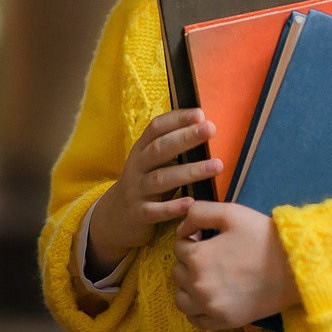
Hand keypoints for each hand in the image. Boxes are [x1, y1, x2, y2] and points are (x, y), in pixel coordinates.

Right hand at [87, 109, 220, 276]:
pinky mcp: (138, 214)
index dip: (177, 119)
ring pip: (161, 179)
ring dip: (190, 171)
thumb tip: (208, 126)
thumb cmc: (146, 183)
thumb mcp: (154, 162)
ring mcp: (136, 190)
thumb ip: (174, 147)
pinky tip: (191, 203)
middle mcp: (137, 166)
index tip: (200, 114)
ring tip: (217, 166)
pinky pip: (155, 211)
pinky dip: (172, 207)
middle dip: (186, 138)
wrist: (115, 217)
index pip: (156, 128)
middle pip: (160, 149)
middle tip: (211, 129)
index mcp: (142, 149)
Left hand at [171, 201, 302, 330]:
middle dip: (190, 262)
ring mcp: (209, 306)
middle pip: (178, 272)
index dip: (192, 240)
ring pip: (181, 298)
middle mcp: (198, 284)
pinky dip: (197, 309)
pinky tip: (211, 297)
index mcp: (198, 257)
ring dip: (188, 287)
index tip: (208, 240)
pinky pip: (195, 319)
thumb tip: (182, 230)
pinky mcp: (222, 321)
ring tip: (208, 278)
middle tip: (212, 257)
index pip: (179, 247)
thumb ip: (199, 213)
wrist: (294, 267)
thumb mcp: (231, 213)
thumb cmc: (263, 237)